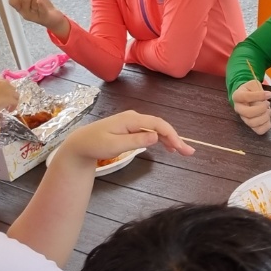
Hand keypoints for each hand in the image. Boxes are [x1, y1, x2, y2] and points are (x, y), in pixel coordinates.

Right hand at [0, 77, 17, 122]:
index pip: (5, 82)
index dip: (5, 90)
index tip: (3, 96)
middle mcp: (3, 82)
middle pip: (12, 88)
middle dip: (10, 95)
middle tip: (6, 102)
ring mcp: (8, 90)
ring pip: (16, 95)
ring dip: (13, 101)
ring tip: (7, 107)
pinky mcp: (10, 98)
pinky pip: (15, 102)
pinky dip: (13, 106)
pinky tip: (9, 110)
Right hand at [9, 0, 68, 38]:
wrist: (53, 17)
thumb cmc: (41, 5)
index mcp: (20, 7)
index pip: (13, 1)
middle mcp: (25, 13)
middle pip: (24, 1)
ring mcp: (34, 16)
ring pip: (34, 3)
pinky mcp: (44, 17)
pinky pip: (41, 11)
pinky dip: (41, 5)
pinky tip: (40, 0)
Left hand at [56, 110, 194, 167]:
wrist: (81, 143)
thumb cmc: (95, 144)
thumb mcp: (114, 145)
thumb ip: (135, 141)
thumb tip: (155, 137)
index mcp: (131, 120)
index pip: (157, 124)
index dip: (171, 135)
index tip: (180, 147)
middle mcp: (135, 118)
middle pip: (160, 126)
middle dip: (175, 138)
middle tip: (188, 152)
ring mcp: (133, 123)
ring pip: (157, 129)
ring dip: (170, 139)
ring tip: (182, 151)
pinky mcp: (132, 129)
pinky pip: (150, 132)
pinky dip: (161, 139)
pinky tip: (168, 147)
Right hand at [231, 80, 270, 134]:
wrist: (248, 96)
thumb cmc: (251, 90)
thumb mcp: (253, 84)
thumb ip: (258, 89)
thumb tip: (267, 96)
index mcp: (237, 96)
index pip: (246, 97)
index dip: (259, 96)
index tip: (269, 94)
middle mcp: (238, 109)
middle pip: (248, 113)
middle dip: (261, 109)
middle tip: (267, 104)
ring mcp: (244, 118)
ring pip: (253, 123)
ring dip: (264, 117)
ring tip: (268, 111)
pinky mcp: (251, 126)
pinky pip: (259, 130)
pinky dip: (266, 125)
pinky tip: (268, 118)